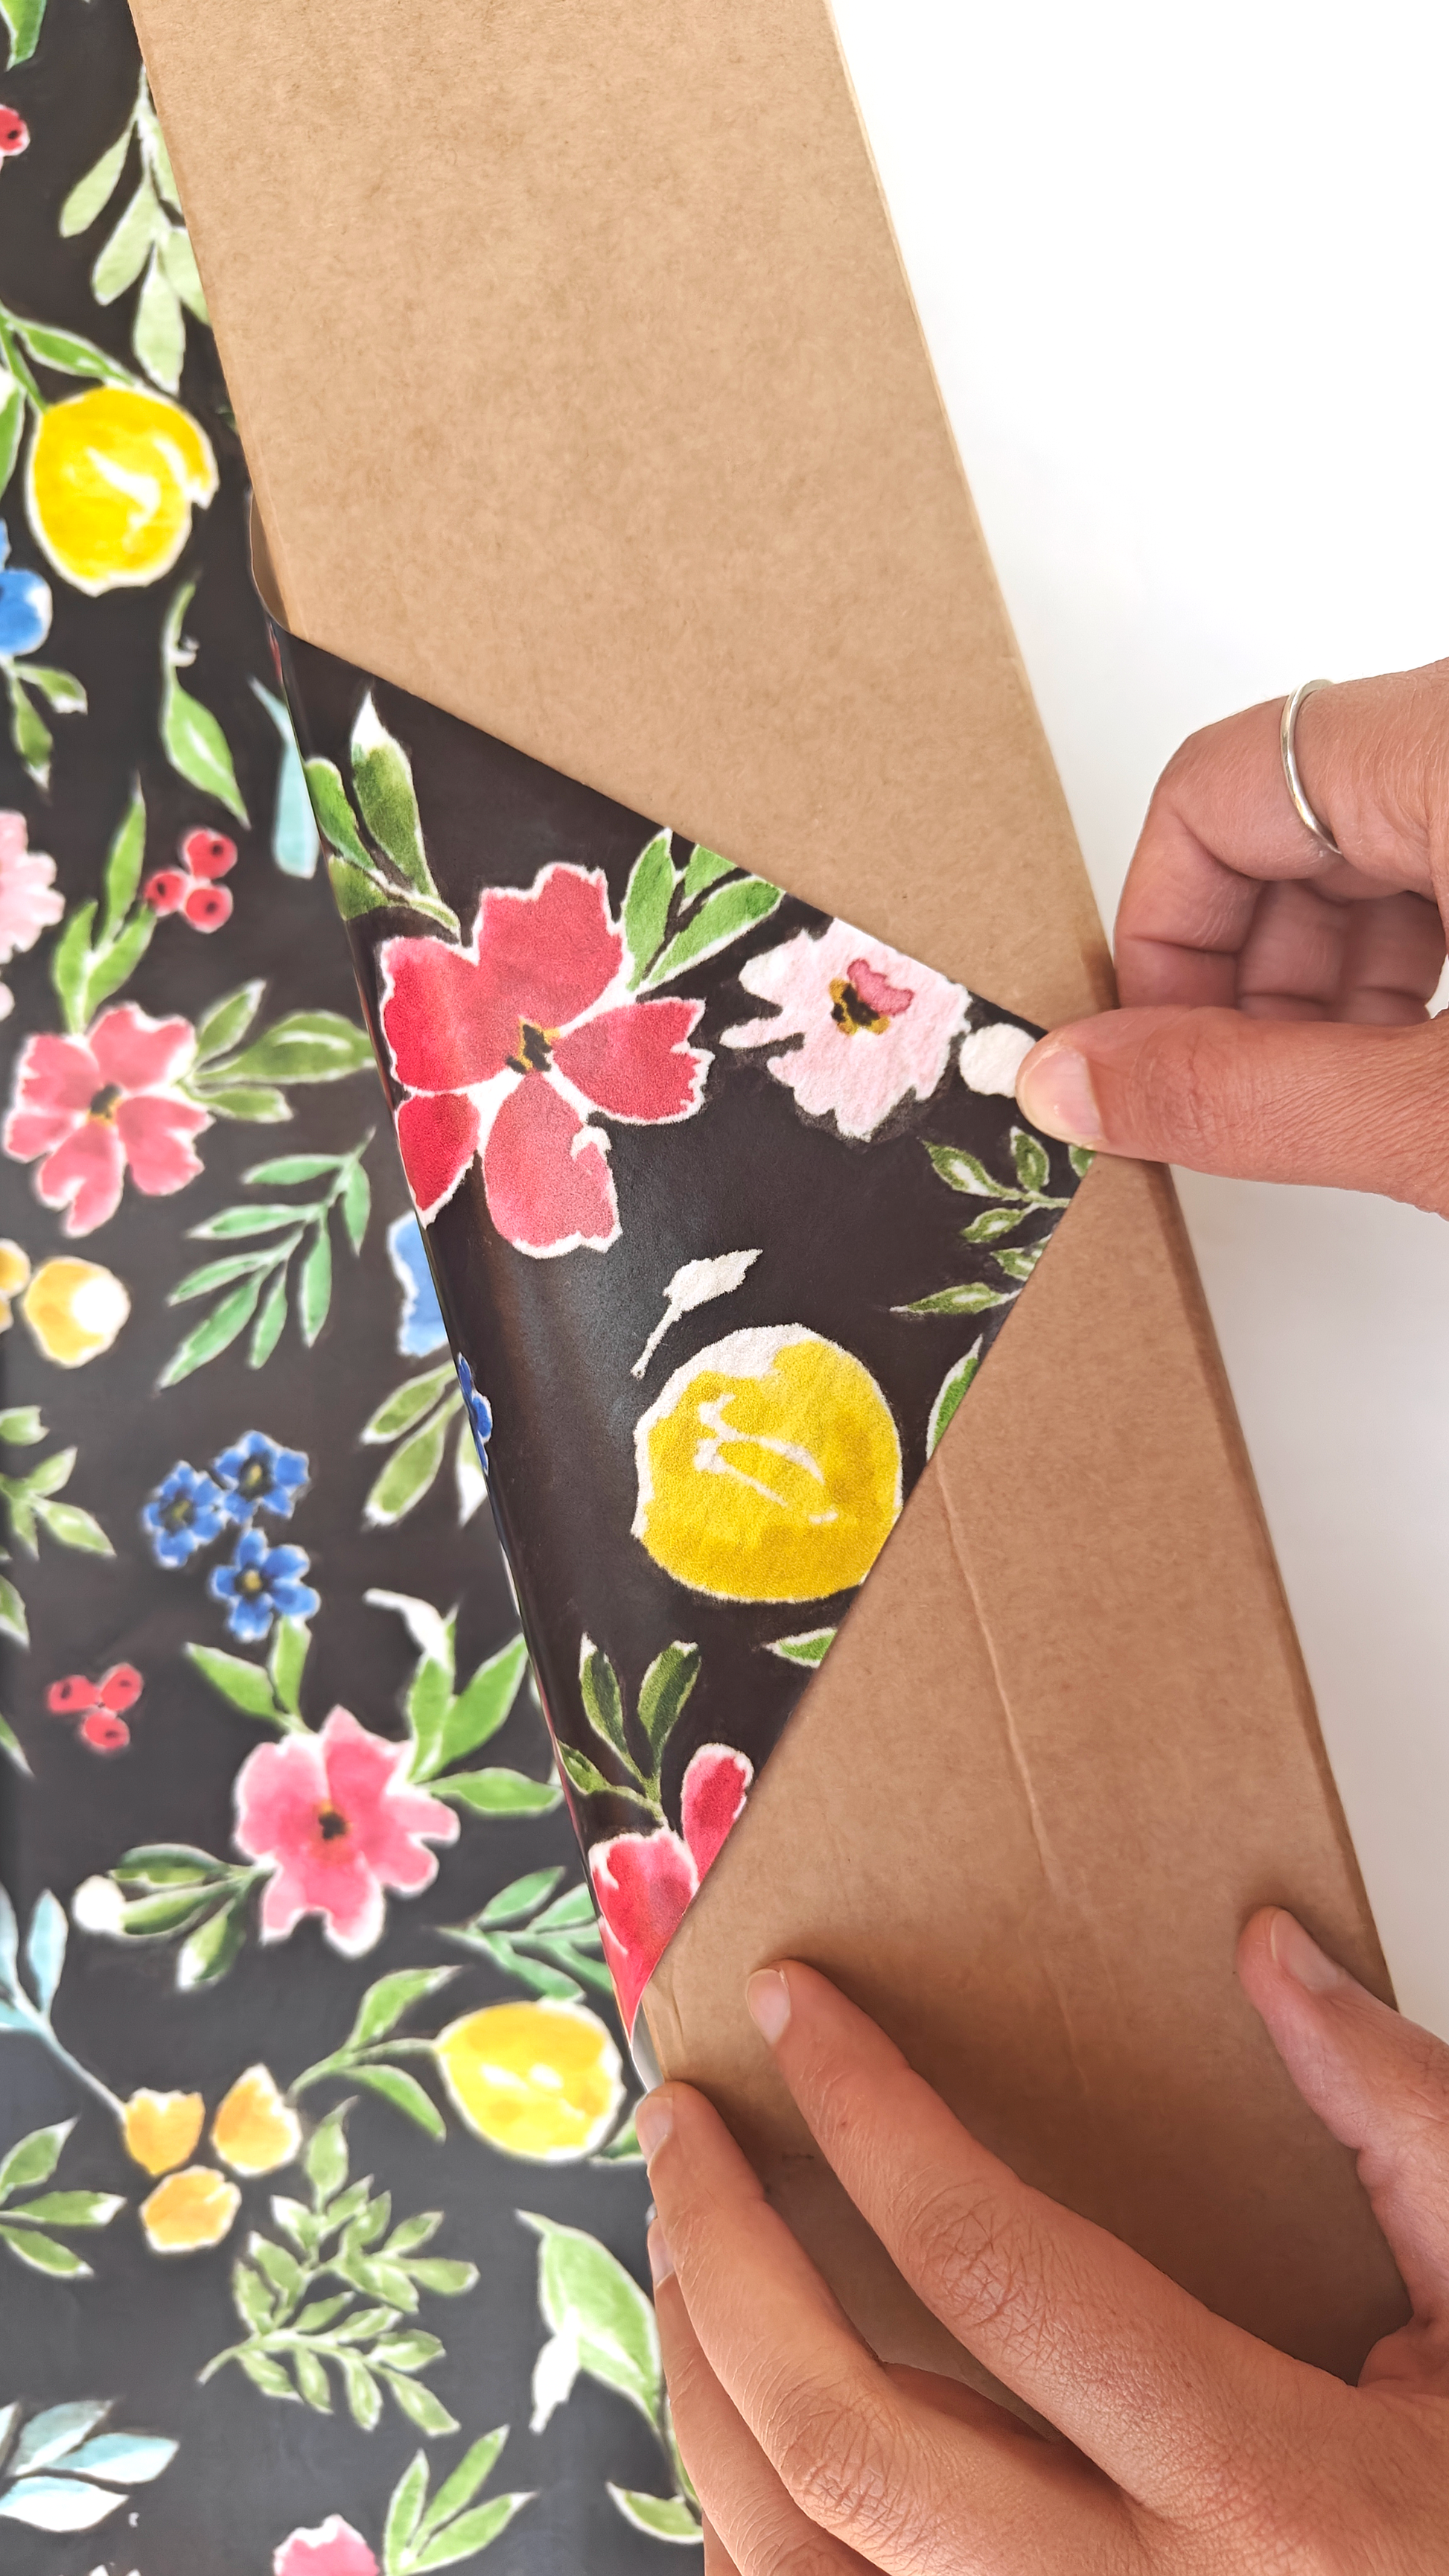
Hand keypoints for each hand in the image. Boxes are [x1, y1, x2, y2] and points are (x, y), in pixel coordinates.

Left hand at [638, 1913, 1448, 2571]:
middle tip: (683, 2123)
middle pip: (846, 2437)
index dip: (870, 2120)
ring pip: (793, 2563)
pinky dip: (748, 2527)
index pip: (999, 2274)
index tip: (795, 2011)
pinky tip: (745, 2420)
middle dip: (726, 2255)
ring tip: (682, 2247)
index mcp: (1265, 2498)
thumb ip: (1400, 2126)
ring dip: (702, 2387)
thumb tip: (1271, 1956)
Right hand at [1014, 665, 1448, 1213]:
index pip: (1214, 789)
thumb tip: (1076, 1083)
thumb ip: (1249, 1096)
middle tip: (1256, 1099)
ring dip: (1333, 981)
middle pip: (1290, 816)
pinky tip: (1434, 1063)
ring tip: (1361, 1096)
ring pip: (1377, 842)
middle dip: (1249, 975)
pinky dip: (1425, 957)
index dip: (1160, 936)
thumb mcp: (1447, 1113)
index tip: (1162, 1055)